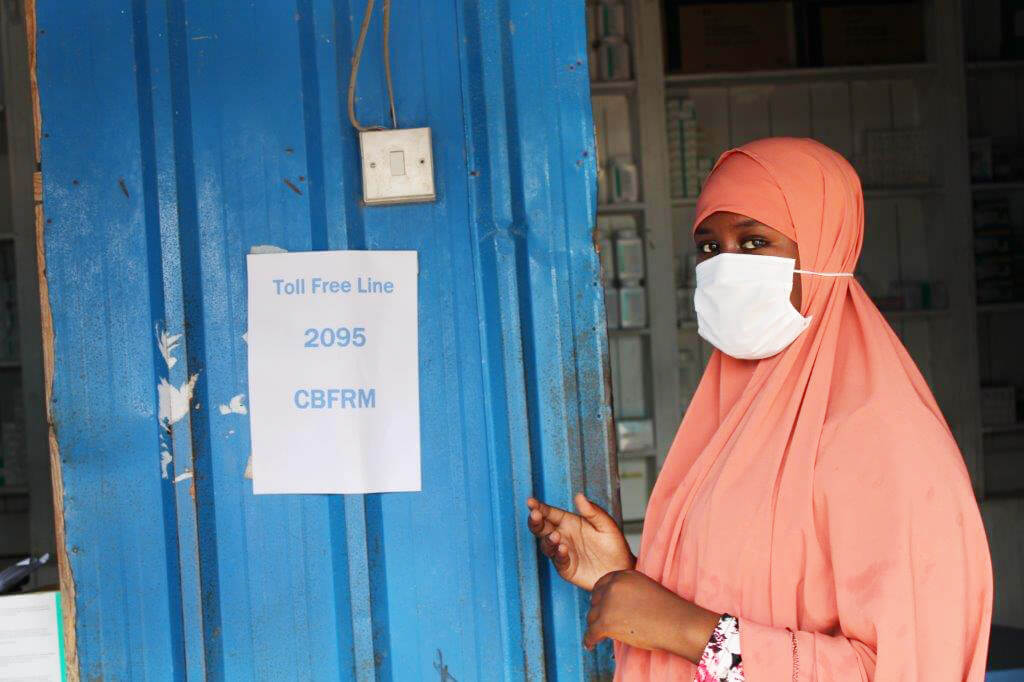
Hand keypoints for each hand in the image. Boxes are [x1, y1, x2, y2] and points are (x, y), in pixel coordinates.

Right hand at [526, 493, 633, 590]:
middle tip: (535, 515)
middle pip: (542, 528)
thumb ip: (593, 511)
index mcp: (569, 522)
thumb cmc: (614, 545)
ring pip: (547, 544)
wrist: (622, 569)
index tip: (531, 502)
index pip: (550, 513)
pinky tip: (563, 549)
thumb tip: (579, 495)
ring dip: (548, 539)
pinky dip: (559, 555)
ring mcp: (563, 552)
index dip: (539, 507)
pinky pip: (559, 561)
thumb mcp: (606, 525)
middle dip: (536, 521)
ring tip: (555, 536)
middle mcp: (563, 536)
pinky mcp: (567, 568)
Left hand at [583, 569, 720, 662]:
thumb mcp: (645, 587)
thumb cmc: (667, 609)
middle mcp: (612, 587)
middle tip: (599, 620)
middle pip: (595, 600)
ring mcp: (608, 605)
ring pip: (592, 617)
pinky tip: (590, 645)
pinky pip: (591, 633)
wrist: (676, 623)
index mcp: (622, 576)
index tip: (600, 604)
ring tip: (597, 634)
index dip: (600, 596)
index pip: (601, 584)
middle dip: (597, 610)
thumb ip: (628, 589)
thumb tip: (614, 602)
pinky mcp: (606, 623)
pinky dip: (589, 640)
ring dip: (594, 625)